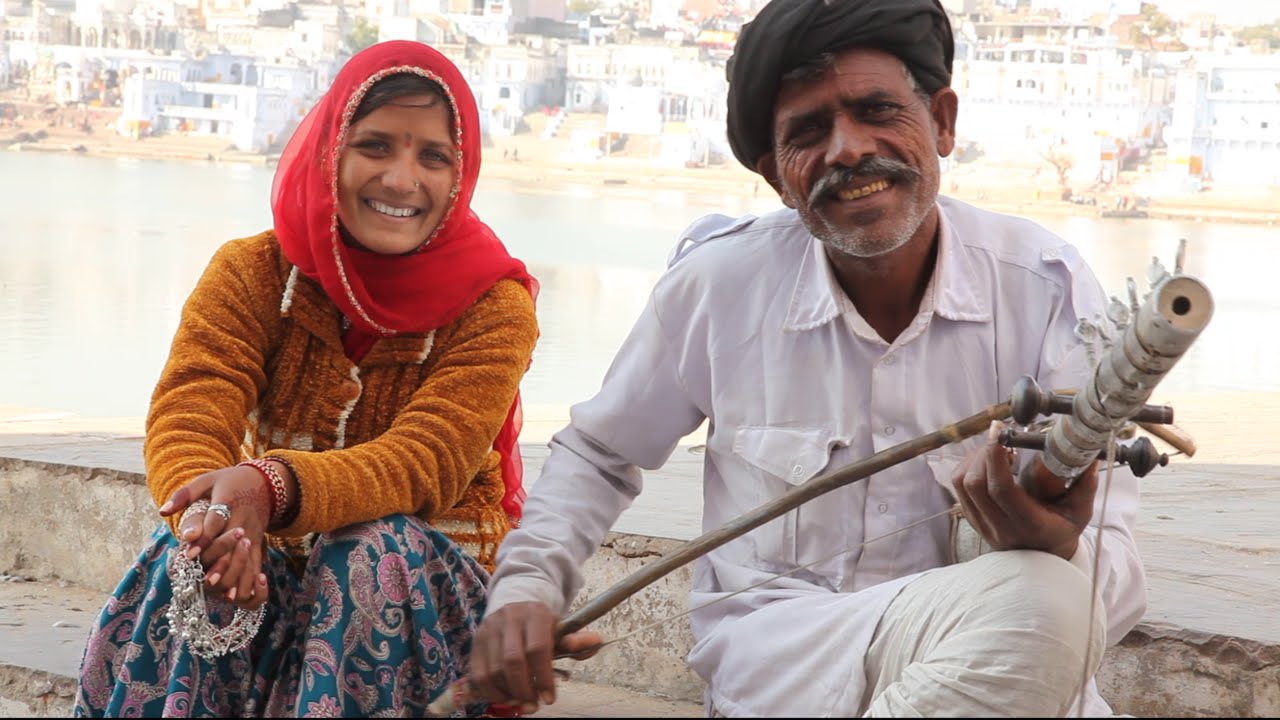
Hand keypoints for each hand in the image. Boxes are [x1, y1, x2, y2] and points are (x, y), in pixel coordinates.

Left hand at [159, 465, 272, 609]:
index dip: (204, 537)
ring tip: (222, 593)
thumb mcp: (208, 480)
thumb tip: (163, 511)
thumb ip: (185, 495)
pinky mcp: (258, 545)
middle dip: (219, 564)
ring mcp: (253, 534)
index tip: (190, 553)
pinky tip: (238, 596)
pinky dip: (250, 582)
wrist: (265, 483)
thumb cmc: (230, 482)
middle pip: (232, 545)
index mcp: (228, 501)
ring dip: (235, 576)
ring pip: (245, 559)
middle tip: (205, 581)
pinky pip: (256, 565)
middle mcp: (242, 520)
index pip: (216, 521)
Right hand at [470, 601, 602, 713]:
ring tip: (521, 702)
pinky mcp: (475, 641)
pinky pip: (479, 673)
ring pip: (494, 670)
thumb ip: (577, 639)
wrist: (515, 603)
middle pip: (513, 661)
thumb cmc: (541, 624)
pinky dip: (491, 691)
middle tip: (533, 707)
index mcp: (535, 614)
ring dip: (508, 693)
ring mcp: (489, 629)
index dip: (544, 678)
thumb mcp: (560, 628)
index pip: (538, 648)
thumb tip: (596, 642)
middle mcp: (509, 618)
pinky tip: (505, 696)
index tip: (549, 699)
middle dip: (524, 690)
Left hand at [950, 422, 1096, 560]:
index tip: (1001, 432)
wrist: (1041, 556)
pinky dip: (967, 466)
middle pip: (974, 484)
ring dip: (974, 458)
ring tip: (996, 449)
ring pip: (962, 483)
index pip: (1001, 490)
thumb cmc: (1061, 529)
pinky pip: (958, 486)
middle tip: (1002, 438)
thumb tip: (1089, 457)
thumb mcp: (1079, 513)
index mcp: (1027, 524)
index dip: (994, 458)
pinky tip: (986, 460)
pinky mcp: (971, 517)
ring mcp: (981, 523)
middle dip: (984, 453)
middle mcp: (999, 526)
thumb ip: (1085, 487)